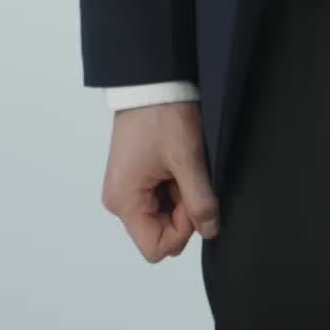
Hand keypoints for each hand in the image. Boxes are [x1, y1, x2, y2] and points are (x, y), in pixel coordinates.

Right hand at [101, 102, 220, 261]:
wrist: (150, 81)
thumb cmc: (161, 115)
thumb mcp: (187, 159)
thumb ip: (200, 201)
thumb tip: (210, 231)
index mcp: (124, 201)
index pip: (155, 247)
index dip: (181, 230)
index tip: (192, 199)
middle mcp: (119, 200)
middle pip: (157, 231)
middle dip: (181, 213)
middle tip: (189, 177)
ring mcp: (125, 188)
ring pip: (160, 215)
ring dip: (178, 198)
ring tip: (181, 165)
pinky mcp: (132, 177)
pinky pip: (157, 198)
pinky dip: (172, 187)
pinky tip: (176, 163)